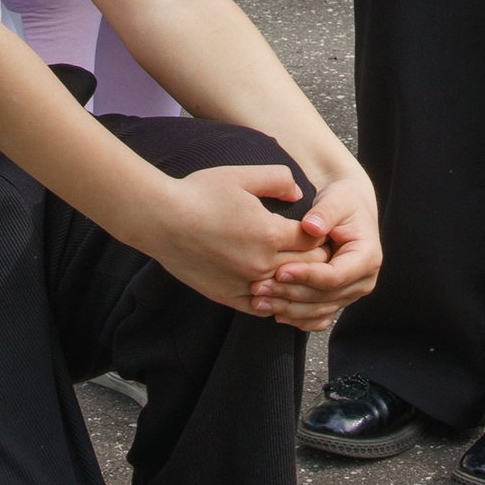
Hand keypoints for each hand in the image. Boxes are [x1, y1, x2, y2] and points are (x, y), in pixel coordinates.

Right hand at [152, 160, 328, 317]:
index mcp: (269, 233)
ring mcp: (244, 284)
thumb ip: (278, 179)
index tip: (323, 231)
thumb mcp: (243, 176)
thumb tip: (299, 194)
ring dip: (300, 284)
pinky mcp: (228, 297)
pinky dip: (276, 302)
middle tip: (322, 253)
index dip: (322, 235)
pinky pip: (263, 308)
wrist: (161, 220)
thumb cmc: (200, 193)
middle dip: (318, 260)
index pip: (314, 241)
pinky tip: (278, 292)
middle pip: (308, 269)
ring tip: (306, 275)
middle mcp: (261, 264)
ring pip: (288, 293)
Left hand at [253, 162, 381, 324]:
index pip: (335, 276)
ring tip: (260, 301)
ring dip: (288, 309)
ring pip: (318, 310)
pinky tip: (276, 312)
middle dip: (290, 294)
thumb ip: (325, 213)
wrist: (348, 208)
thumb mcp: (336, 200)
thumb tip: (312, 227)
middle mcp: (363, 280)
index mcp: (367, 257)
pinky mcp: (338, 299)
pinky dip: (297, 318)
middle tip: (260, 287)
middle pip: (324, 297)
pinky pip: (318, 317)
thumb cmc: (342, 201)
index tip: (280, 270)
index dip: (307, 276)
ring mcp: (350, 293)